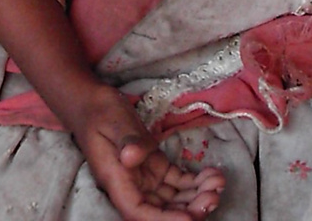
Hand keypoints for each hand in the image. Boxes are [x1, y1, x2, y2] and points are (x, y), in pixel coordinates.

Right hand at [66, 83, 224, 219]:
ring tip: (217, 182)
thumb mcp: (114, 122)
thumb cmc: (100, 111)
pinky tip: (210, 173)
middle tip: (213, 195)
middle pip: (160, 210)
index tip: (189, 218)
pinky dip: (194, 181)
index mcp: (118, 182)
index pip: (140, 212)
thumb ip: (126, 141)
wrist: (93, 102)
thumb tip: (131, 158)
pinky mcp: (154, 166)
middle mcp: (132, 186)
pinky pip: (176, 182)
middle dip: (188, 209)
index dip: (165, 220)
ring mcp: (144, 178)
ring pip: (172, 198)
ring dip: (195, 196)